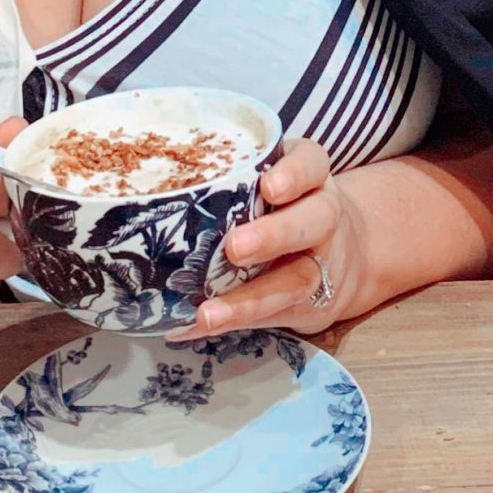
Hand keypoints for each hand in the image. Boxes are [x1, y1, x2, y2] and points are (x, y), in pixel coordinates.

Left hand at [176, 138, 369, 340]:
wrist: (340, 253)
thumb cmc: (284, 205)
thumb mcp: (272, 177)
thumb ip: (233, 177)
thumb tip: (152, 189)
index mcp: (312, 179)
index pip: (312, 165)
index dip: (294, 175)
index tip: (269, 187)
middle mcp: (323, 217)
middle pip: (314, 222)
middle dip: (274, 236)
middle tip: (235, 248)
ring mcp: (321, 264)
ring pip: (296, 281)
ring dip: (250, 300)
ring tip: (208, 314)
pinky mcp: (311, 305)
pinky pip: (275, 317)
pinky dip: (235, 323)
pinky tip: (194, 327)